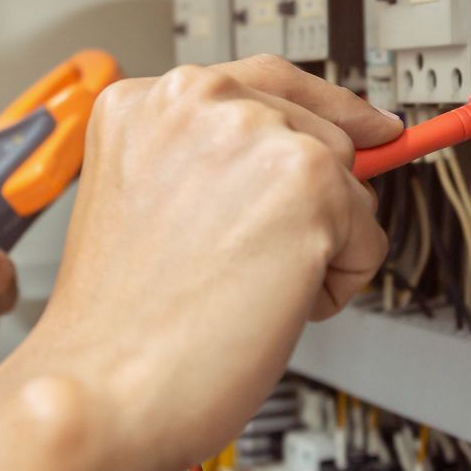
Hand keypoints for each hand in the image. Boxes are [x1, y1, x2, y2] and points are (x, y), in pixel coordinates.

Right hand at [0, 55, 398, 470]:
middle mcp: (197, 100)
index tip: (369, 127)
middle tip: (247, 268)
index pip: (263, 82)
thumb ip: (210, 166)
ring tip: (241, 289)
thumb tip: (306, 160)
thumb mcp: (144, 206)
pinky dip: (337, 284)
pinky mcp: (306, 181)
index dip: (324, 111)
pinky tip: (268, 304)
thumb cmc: (116, 328)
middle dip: (309, 205)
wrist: (101, 389)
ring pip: (348, 188)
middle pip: (318, 134)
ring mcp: (254, 133)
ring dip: (320, 248)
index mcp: (143, 102)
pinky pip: (369, 238)